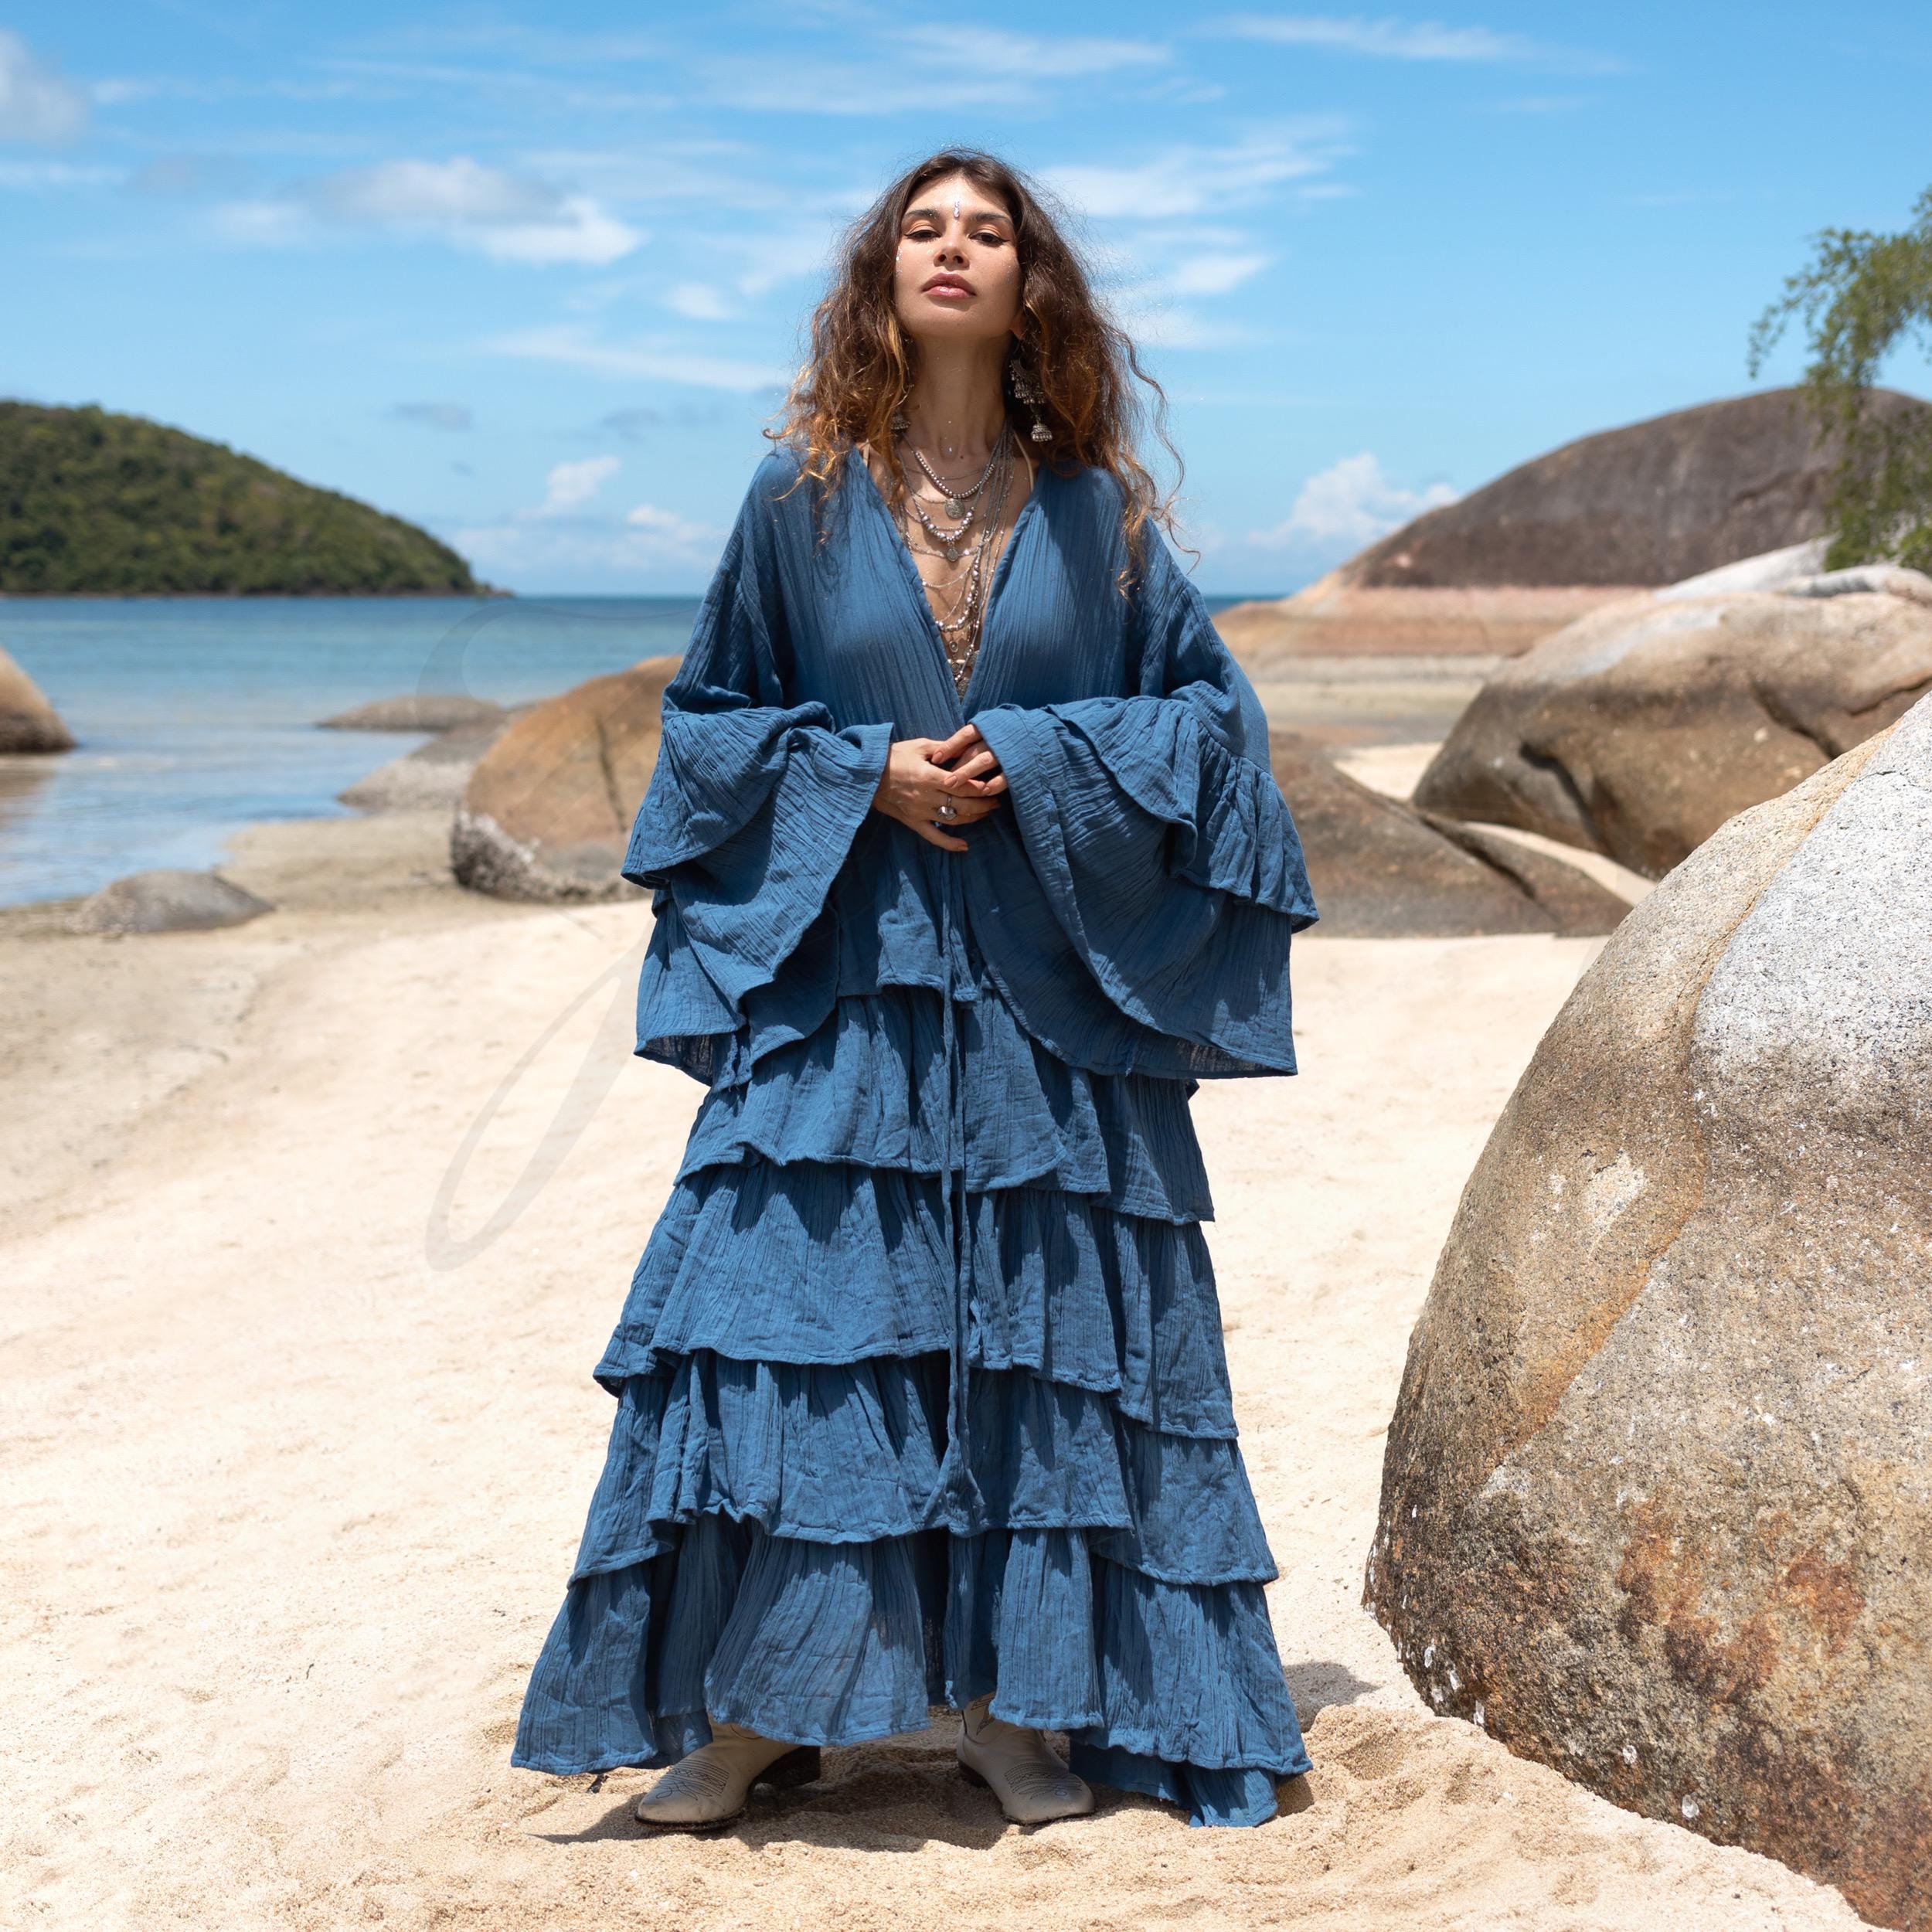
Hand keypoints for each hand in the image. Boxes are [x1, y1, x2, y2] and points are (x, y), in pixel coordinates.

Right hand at [872, 724, 1008, 852]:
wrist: (866, 775)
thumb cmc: (892, 757)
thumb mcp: (918, 746)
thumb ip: (942, 748)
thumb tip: (963, 746)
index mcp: (930, 776)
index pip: (963, 785)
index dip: (981, 787)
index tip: (994, 785)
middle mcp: (927, 797)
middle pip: (963, 804)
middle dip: (983, 804)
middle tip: (996, 801)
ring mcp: (920, 812)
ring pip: (954, 820)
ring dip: (973, 818)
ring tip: (986, 813)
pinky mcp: (913, 822)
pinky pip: (934, 837)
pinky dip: (950, 844)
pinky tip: (965, 846)